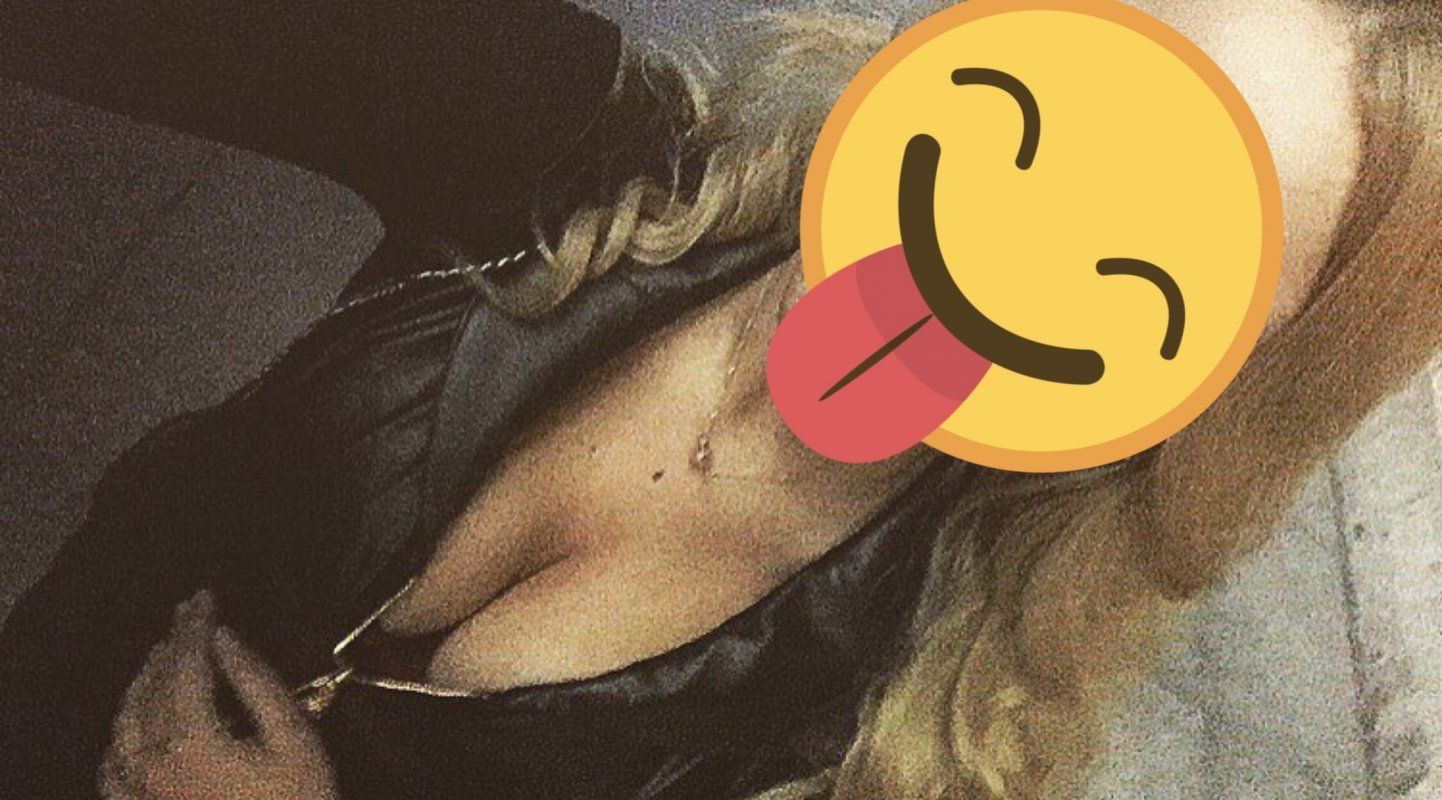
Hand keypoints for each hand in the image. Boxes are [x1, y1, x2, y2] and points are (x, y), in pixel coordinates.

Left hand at [99, 592, 337, 799]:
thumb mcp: (295, 739)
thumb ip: (257, 683)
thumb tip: (224, 637)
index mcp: (191, 740)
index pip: (186, 664)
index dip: (195, 625)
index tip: (206, 596)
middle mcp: (151, 763)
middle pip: (151, 687)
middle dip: (171, 644)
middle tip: (189, 613)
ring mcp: (138, 793)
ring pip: (124, 722)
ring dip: (142, 681)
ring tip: (161, 654)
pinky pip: (112, 766)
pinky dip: (121, 731)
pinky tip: (133, 721)